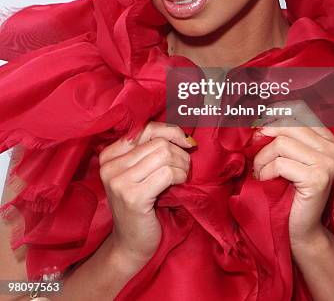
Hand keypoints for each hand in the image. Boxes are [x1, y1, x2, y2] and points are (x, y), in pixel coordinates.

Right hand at [98, 121, 195, 266]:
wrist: (130, 243)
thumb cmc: (140, 204)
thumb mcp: (139, 172)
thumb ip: (151, 150)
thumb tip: (183, 135)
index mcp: (109, 155)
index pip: (146, 129)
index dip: (171, 132)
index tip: (186, 142)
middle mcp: (110, 166)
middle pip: (158, 142)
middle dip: (179, 152)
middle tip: (185, 167)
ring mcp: (119, 182)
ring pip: (164, 155)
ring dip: (182, 165)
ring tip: (182, 176)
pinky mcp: (133, 197)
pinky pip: (167, 173)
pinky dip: (180, 176)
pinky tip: (179, 184)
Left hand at [251, 100, 333, 249]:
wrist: (301, 230)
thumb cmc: (289, 192)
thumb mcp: (287, 158)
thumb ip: (281, 137)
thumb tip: (257, 122)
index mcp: (327, 139)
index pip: (298, 112)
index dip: (273, 118)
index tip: (258, 133)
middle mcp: (332, 148)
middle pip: (287, 126)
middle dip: (264, 140)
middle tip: (256, 159)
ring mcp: (328, 163)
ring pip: (281, 144)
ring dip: (263, 160)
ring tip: (261, 173)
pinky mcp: (318, 178)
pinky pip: (281, 163)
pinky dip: (266, 172)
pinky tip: (266, 182)